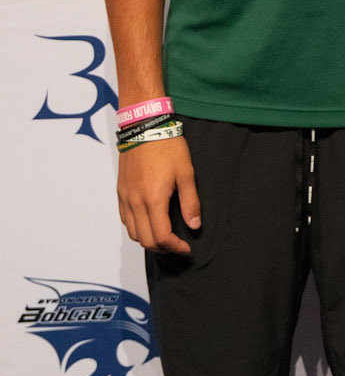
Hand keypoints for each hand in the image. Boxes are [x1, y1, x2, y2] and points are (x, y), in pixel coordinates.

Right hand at [117, 136, 200, 254]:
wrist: (144, 127)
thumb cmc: (168, 147)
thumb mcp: (186, 173)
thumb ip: (190, 202)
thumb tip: (194, 226)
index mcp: (153, 200)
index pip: (161, 237)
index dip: (175, 247)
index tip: (186, 247)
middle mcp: (135, 203)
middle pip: (145, 240)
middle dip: (162, 248)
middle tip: (177, 244)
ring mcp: (125, 198)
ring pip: (133, 233)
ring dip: (148, 240)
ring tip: (164, 235)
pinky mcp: (120, 192)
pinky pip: (125, 219)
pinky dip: (137, 228)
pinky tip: (149, 221)